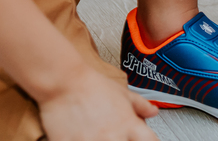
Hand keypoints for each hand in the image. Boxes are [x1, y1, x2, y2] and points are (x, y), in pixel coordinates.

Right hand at [37, 66, 158, 140]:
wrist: (64, 83)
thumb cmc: (91, 86)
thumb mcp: (122, 93)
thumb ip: (140, 105)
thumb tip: (153, 111)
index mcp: (130, 126)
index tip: (140, 138)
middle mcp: (115, 138)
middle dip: (124, 140)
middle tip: (114, 135)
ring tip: (95, 134)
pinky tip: (82, 136)